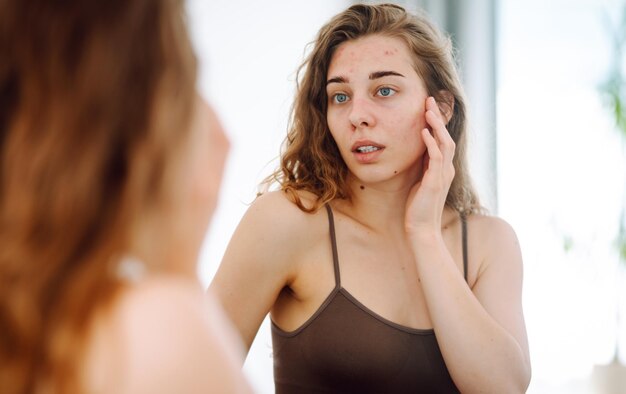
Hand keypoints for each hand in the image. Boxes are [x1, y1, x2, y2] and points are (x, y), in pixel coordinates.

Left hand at [404, 96, 454, 235]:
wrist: (421, 229)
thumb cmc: (418, 208)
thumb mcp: (420, 181)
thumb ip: (423, 166)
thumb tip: (418, 150)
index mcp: (443, 169)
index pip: (443, 140)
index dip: (437, 123)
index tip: (428, 107)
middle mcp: (446, 169)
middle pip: (446, 136)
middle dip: (438, 118)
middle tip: (429, 100)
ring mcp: (443, 175)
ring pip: (444, 143)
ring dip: (436, 125)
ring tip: (428, 110)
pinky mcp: (435, 181)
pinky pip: (436, 157)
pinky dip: (430, 143)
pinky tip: (423, 131)